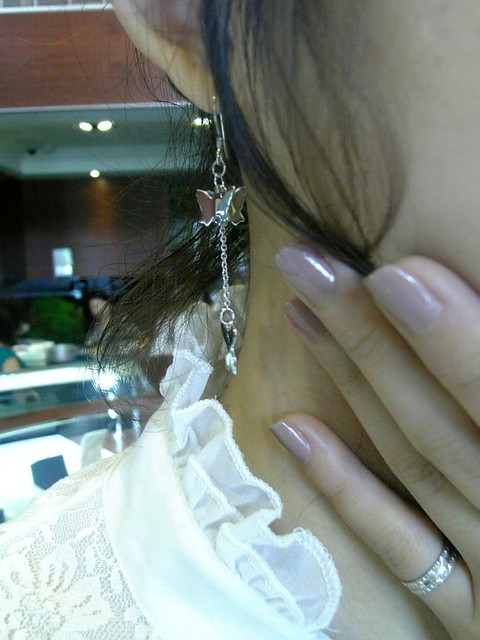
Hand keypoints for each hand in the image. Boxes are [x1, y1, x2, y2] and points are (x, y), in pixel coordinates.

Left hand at [272, 243, 479, 639]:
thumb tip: (467, 310)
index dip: (454, 338)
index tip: (394, 274)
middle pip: (445, 417)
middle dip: (372, 338)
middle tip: (311, 267)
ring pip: (417, 462)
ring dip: (352, 384)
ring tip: (298, 314)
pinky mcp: (476, 615)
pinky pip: (404, 550)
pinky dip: (346, 490)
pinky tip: (291, 428)